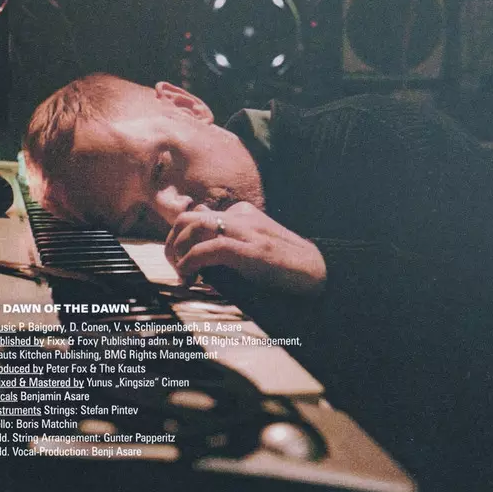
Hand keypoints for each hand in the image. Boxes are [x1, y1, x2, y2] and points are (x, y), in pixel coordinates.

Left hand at [165, 202, 326, 294]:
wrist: (319, 273)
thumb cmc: (284, 267)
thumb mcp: (252, 248)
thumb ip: (228, 244)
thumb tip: (198, 256)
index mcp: (241, 213)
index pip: (197, 216)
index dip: (180, 239)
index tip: (179, 262)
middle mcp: (241, 217)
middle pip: (188, 217)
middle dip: (173, 242)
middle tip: (174, 266)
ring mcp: (246, 232)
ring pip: (194, 227)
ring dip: (178, 251)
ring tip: (181, 274)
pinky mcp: (251, 250)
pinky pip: (209, 249)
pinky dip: (191, 262)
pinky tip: (189, 277)